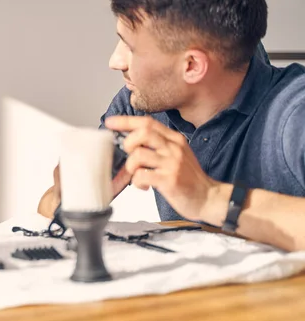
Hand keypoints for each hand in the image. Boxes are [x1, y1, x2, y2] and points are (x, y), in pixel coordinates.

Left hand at [105, 115, 223, 222]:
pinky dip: (137, 182)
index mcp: (175, 140)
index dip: (126, 121)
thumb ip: (158, 147)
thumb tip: (131, 143)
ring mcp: (172, 164)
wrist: (209, 198)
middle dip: (128, 142)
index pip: (147, 122)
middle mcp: (174, 148)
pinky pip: (141, 175)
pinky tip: (144, 186)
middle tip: (129, 155)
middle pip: (143, 132)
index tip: (111, 122)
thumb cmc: (189, 179)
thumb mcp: (176, 156)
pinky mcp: (169, 180)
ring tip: (137, 175)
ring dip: (131, 167)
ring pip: (138, 154)